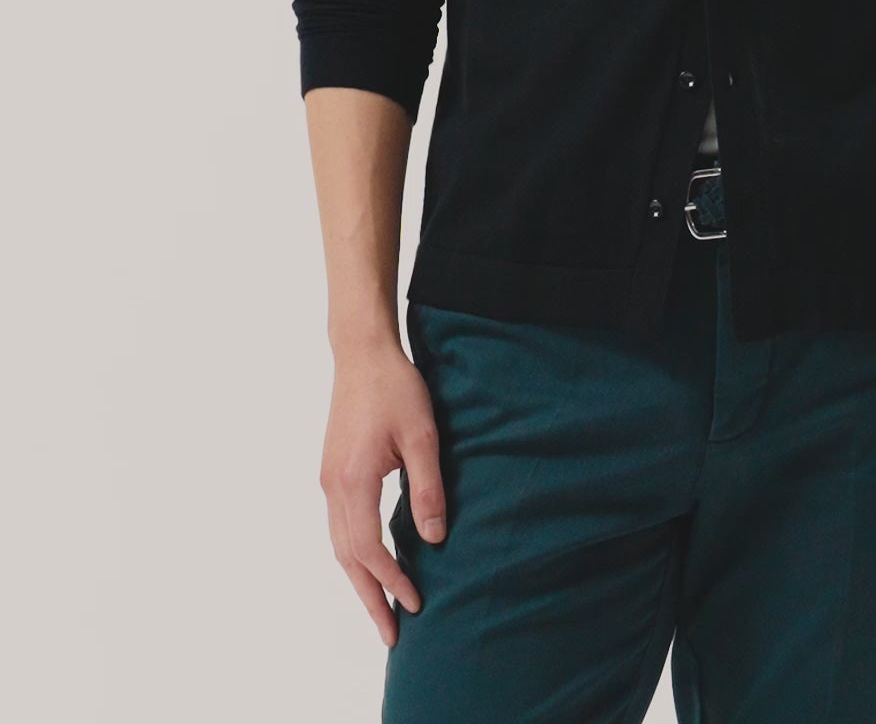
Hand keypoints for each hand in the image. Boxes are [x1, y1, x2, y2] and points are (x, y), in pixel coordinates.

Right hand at [318, 334, 447, 647]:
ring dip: (359, 579)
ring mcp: (328, 480)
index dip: (392, 580)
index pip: (369, 549)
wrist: (361, 353)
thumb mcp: (423, 435)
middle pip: (348, 558)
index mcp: (354, 482)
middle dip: (369, 598)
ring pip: (339, 545)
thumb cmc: (395, 388)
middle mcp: (333, 487)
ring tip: (380, 608)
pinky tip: (369, 563)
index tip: (416, 603)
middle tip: (390, 635)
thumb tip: (435, 540)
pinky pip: (339, 526)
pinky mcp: (331, 472)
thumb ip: (428, 489)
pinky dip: (353, 553)